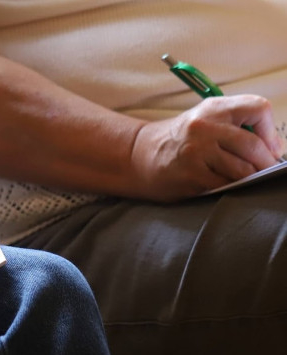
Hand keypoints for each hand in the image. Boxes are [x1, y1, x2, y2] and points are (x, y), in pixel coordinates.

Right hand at [131, 95, 283, 200]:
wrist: (138, 156)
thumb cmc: (179, 140)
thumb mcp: (206, 120)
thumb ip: (237, 126)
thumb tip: (273, 148)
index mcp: (213, 108)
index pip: (257, 109)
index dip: (269, 131)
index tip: (269, 145)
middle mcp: (204, 127)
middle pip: (253, 146)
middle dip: (265, 162)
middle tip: (266, 169)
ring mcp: (196, 153)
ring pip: (242, 170)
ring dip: (248, 178)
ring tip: (242, 178)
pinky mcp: (191, 176)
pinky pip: (224, 186)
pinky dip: (229, 188)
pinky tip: (220, 184)